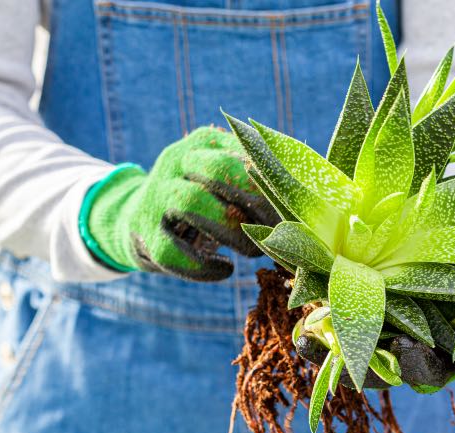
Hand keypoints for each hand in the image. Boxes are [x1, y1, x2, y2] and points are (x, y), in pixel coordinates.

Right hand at [81, 127, 277, 280]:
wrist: (135, 218)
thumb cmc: (202, 200)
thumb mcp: (224, 178)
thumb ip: (261, 178)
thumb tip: (319, 198)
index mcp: (204, 141)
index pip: (247, 150)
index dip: (277, 184)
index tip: (296, 210)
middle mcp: (176, 161)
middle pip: (219, 171)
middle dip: (256, 204)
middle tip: (276, 231)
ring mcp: (156, 195)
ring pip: (192, 204)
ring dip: (231, 232)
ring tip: (251, 252)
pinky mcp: (143, 232)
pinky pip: (172, 251)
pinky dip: (202, 267)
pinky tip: (224, 270)